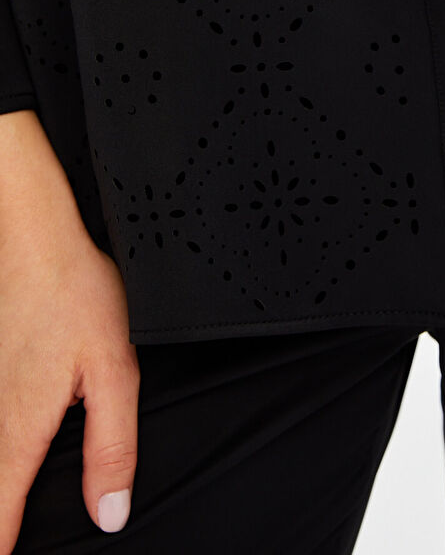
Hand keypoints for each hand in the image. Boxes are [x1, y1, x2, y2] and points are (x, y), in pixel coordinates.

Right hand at [0, 109, 139, 551]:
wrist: (34, 238)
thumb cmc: (74, 296)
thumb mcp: (114, 371)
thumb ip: (113, 446)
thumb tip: (110, 513)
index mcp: (18, 435)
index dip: (8, 552)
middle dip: (0, 522)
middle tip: (16, 534)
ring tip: (13, 507)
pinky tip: (9, 452)